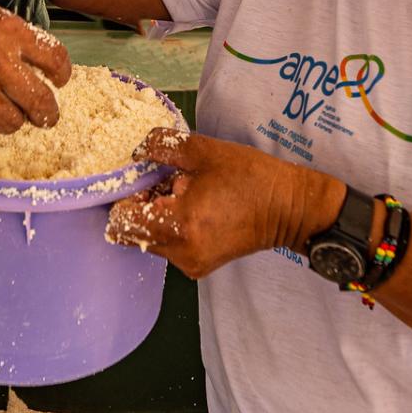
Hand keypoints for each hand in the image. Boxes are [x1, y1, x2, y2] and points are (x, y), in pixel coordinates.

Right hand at [0, 0, 71, 133]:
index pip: (55, 58)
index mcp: (6, 30)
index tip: (59, 82)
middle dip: (47, 115)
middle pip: (42, 102)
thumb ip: (4, 37)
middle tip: (44, 118)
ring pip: (12, 121)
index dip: (62, 74)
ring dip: (10, 120)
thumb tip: (29, 60)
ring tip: (1, 113)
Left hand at [106, 129, 345, 278]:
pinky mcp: (198, 266)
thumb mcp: (205, 151)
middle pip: (132, 233)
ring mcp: (190, 264)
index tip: (144, 179)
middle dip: (141, 206)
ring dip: (157, 216)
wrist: (290, 209)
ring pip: (149, 240)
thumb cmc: (252, 178)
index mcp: (179, 225)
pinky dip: (172, 227)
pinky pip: (168, 246)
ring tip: (186, 194)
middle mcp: (181, 253)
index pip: (121, 222)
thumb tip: (137, 151)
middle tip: (166, 183)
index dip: (125, 196)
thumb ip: (162, 146)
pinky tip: (195, 208)